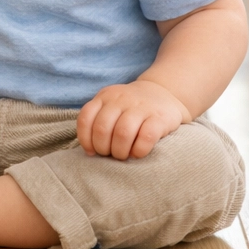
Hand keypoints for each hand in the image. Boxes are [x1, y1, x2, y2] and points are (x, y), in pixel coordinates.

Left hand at [76, 79, 190, 159]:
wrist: (163, 93)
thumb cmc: (131, 108)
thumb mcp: (111, 105)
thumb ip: (98, 120)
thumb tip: (90, 151)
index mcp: (105, 96)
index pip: (86, 118)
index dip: (85, 139)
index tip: (92, 151)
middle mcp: (121, 99)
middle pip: (102, 128)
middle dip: (103, 148)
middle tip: (110, 155)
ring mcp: (141, 107)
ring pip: (122, 133)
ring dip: (119, 151)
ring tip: (123, 156)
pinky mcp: (160, 118)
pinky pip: (146, 137)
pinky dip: (139, 150)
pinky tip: (138, 153)